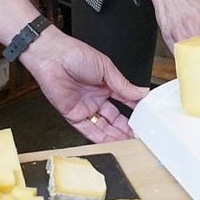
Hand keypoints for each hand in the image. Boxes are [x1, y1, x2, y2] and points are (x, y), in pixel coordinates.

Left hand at [20, 26, 147, 141]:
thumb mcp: (106, 68)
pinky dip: (100, 138)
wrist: (53, 57)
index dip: (135, 110)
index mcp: (106, 83)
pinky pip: (88, 130)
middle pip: (115, 117)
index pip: (124, 100)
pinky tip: (113, 143)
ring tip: (130, 144)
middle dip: (127, 128)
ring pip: (103, 127)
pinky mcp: (73, 116)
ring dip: (116, 136)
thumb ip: (123, 85)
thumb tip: (142, 92)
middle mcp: (96, 97)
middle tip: (140, 137)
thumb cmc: (76, 55)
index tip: (147, 119)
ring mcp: (85, 107)